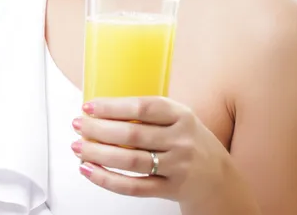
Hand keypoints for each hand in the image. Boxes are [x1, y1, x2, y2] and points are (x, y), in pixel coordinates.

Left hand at [71, 96, 229, 206]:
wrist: (219, 178)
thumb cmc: (190, 140)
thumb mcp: (179, 118)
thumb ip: (150, 112)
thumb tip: (104, 107)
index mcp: (181, 115)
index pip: (142, 108)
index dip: (113, 107)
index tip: (89, 106)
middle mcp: (180, 140)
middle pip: (132, 135)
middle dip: (98, 130)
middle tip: (78, 125)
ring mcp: (177, 167)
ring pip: (130, 161)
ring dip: (98, 154)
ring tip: (78, 147)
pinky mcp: (170, 190)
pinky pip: (134, 187)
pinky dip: (107, 179)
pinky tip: (90, 170)